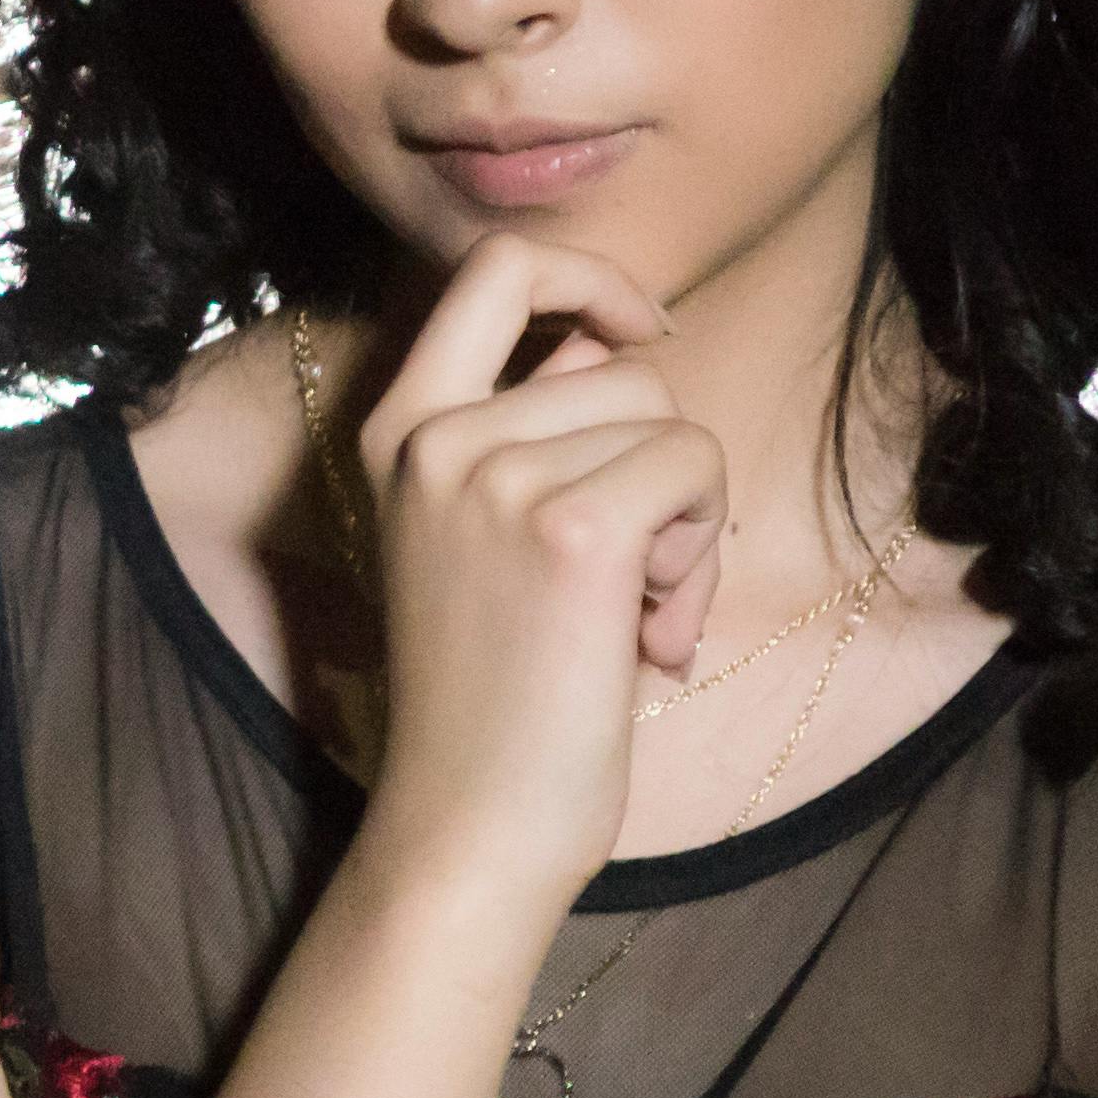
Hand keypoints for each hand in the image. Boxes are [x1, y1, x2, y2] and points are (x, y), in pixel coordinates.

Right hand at [349, 235, 725, 910]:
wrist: (470, 828)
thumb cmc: (497, 697)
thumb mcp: (480, 535)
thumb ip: (531, 431)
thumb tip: (615, 347)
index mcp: (396, 429)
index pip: (499, 268)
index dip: (591, 276)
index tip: (644, 335)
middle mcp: (433, 437)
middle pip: (622, 367)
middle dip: (660, 464)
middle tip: (636, 579)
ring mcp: (494, 474)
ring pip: (669, 422)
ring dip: (686, 526)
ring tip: (635, 622)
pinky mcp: (572, 527)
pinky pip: (695, 471)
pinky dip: (701, 560)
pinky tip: (654, 640)